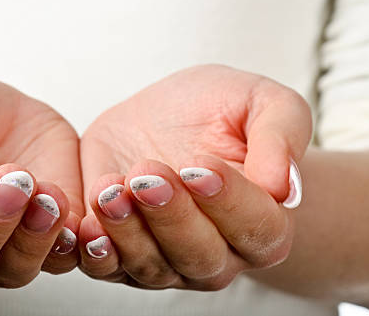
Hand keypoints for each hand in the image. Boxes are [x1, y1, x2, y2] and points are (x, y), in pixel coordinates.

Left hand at [78, 64, 311, 288]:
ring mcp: (167, 260)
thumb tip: (283, 186)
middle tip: (147, 176)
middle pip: (200, 255)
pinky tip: (85, 225)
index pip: (257, 228)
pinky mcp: (122, 251)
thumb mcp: (263, 102)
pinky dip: (96, 253)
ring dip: (128, 232)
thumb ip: (281, 137)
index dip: (228, 201)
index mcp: (263, 222)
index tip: (199, 165)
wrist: (168, 115)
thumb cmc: (221, 110)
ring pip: (151, 265)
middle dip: (171, 216)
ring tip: (109, 190)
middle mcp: (218, 253)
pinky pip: (108, 267)